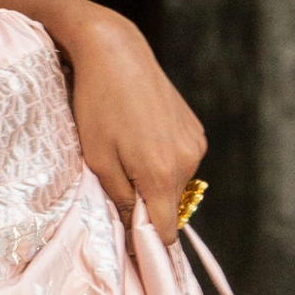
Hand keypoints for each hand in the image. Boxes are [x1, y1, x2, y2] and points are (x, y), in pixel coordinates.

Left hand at [63, 9, 206, 231]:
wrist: (116, 53)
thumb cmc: (98, 105)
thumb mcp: (97, 159)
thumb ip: (119, 199)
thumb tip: (134, 229)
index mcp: (161, 175)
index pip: (165, 231)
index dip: (146, 241)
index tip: (127, 240)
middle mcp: (188, 162)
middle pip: (171, 208)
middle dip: (147, 207)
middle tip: (117, 183)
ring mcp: (196, 144)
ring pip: (176, 185)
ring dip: (155, 182)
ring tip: (128, 152)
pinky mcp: (196, 129)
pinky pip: (181, 162)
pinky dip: (164, 161)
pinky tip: (142, 138)